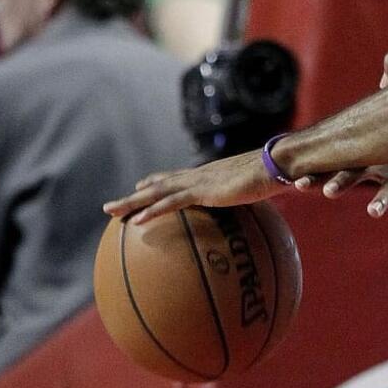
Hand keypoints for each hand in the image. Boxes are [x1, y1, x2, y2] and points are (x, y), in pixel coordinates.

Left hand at [103, 150, 280, 223]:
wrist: (278, 165)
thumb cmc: (273, 177)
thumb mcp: (256, 191)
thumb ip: (249, 198)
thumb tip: (255, 212)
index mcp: (210, 175)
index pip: (178, 176)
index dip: (158, 180)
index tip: (141, 185)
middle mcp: (200, 175)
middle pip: (159, 184)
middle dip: (134, 196)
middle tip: (111, 207)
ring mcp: (199, 181)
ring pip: (157, 192)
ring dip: (131, 202)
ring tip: (110, 211)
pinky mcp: (204, 191)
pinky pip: (172, 203)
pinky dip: (152, 211)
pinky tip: (136, 222)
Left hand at [315, 158, 387, 238]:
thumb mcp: (369, 160)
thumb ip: (344, 167)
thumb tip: (307, 173)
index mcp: (364, 162)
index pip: (335, 168)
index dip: (317, 176)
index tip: (297, 184)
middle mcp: (380, 167)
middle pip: (358, 173)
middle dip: (342, 182)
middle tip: (328, 192)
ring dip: (382, 199)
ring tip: (373, 212)